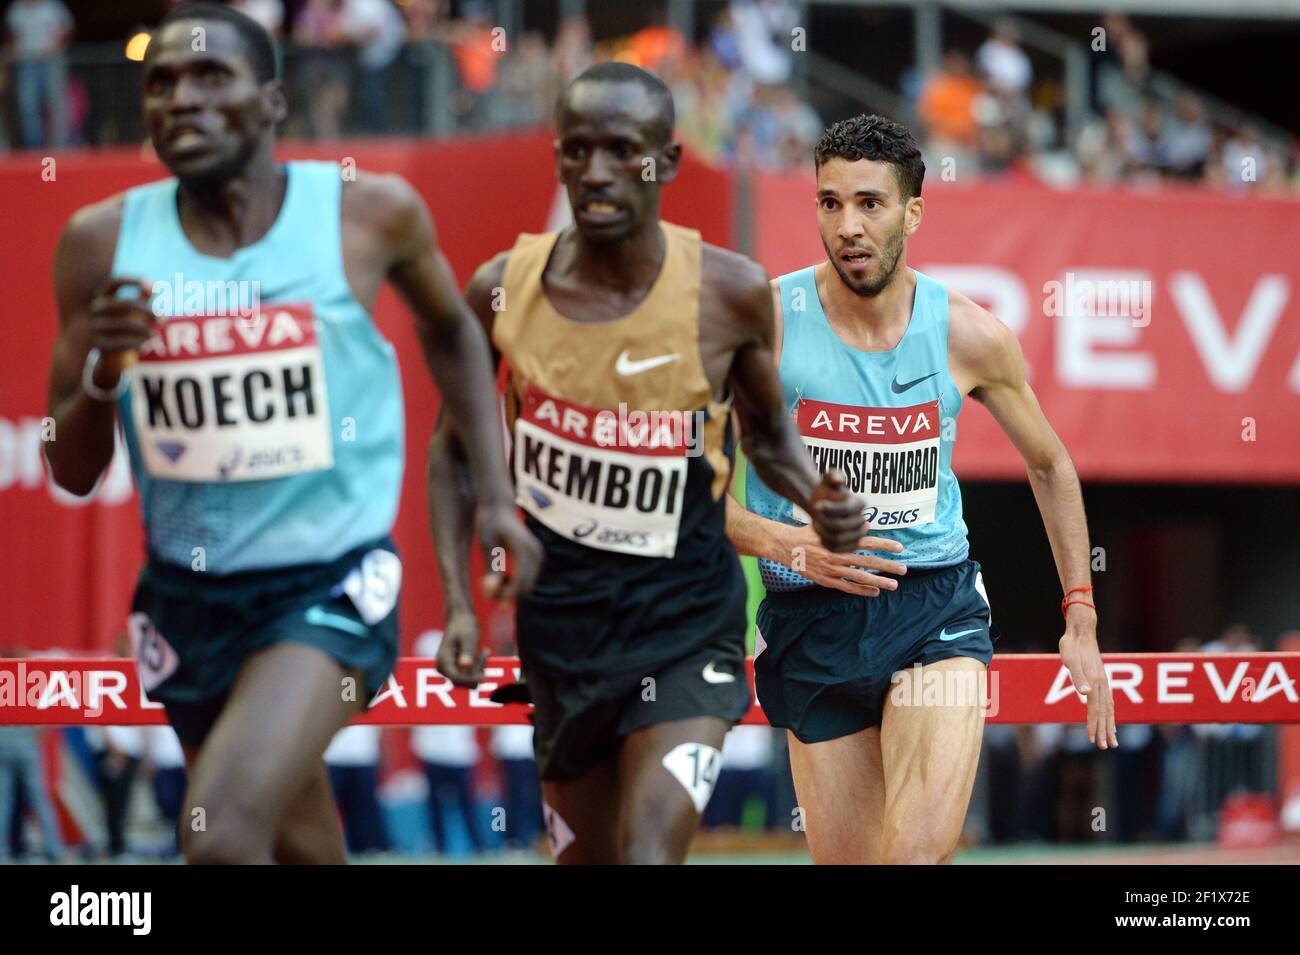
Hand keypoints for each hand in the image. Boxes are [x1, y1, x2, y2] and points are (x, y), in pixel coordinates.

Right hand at [88, 277, 156, 384]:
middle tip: (163, 320)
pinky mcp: (97, 344)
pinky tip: (146, 344)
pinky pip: (117, 343)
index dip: (131, 282)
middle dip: (146, 311)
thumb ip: (142, 296)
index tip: (154, 285)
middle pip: (123, 305)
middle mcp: (94, 310)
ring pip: (121, 325)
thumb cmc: (123, 324)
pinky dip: (135, 343)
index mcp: (101, 297)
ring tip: (155, 335)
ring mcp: (94, 327)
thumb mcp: (132, 309)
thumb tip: (154, 285)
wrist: (107, 353)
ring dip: (143, 329)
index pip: (112, 283)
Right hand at [436, 610, 486, 687]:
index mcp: (443, 659)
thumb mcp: (469, 637)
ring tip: (483, 652)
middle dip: (476, 671)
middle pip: (462, 681)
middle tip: (485, 652)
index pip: (456, 678)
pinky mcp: (455, 669)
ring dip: (478, 669)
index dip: (470, 679)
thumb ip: (468, 651)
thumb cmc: (464, 625)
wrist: (460, 618)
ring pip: (467, 680)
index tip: (485, 674)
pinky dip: (478, 667)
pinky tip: (482, 653)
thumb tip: (465, 666)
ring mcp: (448, 669)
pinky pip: (470, 676)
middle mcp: (443, 667)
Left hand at [477, 503, 542, 601]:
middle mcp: (535, 553)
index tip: (489, 599)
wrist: (500, 508)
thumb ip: (491, 568)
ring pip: (527, 586)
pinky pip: (526, 580)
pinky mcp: (536, 558)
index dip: (506, 596)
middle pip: (526, 588)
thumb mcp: (486, 546)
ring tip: (488, 581)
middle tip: (485, 589)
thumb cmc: (490, 524)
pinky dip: (513, 584)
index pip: (521, 583)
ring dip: (509, 591)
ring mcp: (538, 556)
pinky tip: (498, 577)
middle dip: (507, 595)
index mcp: (524, 549)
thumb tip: (492, 590)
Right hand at [775, 523, 904, 595]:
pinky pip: (847, 587)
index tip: (899, 547)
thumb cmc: (807, 533)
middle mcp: (838, 556)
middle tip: (904, 569)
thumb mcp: (826, 526)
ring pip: (860, 577)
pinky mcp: (826, 580)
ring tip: (894, 585)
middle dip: (887, 566)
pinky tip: (875, 591)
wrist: (785, 546)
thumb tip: (867, 525)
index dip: (884, 545)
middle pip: (868, 562)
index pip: (867, 542)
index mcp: (840, 541)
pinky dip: (862, 590)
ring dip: (879, 581)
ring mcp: (832, 570)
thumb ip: (846, 528)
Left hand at [807, 470, 865, 552]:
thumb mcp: (827, 479)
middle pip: (842, 526)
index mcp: (859, 503)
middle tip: (815, 516)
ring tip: (817, 524)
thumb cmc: (826, 490)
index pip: (847, 510)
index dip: (831, 508)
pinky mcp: (849, 544)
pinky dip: (827, 544)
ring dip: (824, 533)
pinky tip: (820, 536)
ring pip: (840, 539)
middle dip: (825, 521)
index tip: (816, 505)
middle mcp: (861, 519)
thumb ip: (833, 476)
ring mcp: (857, 533)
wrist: (823, 503)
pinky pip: (839, 549)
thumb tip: (840, 479)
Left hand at [1058, 605, 1115, 749]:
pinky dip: (1110, 713)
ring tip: (1112, 740)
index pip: (1095, 709)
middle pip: (1105, 712)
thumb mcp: (1070, 660)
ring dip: (1110, 724)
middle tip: (1104, 747)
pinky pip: (1108, 700)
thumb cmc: (1072, 645)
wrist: (1081, 631)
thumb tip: (1084, 694)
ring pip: (1109, 708)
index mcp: (1095, 681)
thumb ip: (1077, 676)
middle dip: (1104, 730)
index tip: (1092, 740)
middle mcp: (1102, 683)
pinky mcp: (1101, 678)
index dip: (1093, 725)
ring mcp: (1103, 681)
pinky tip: (1109, 718)